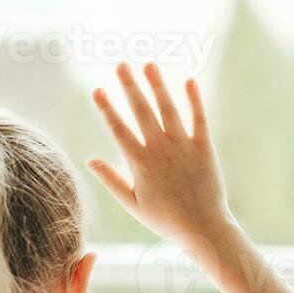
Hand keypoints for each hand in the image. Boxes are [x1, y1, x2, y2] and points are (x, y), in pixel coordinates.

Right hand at [89, 63, 234, 245]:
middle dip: (129, 86)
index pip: (118, 129)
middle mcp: (160, 150)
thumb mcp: (131, 204)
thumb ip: (110, 180)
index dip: (106, 108)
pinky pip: (198, 118)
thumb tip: (89, 159)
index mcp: (139, 164)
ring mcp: (183, 147)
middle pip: (141, 111)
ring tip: (148, 64)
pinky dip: (193, 99)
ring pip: (167, 109)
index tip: (97, 90)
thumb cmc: (163, 219)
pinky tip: (188, 80)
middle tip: (120, 65)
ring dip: (157, 85)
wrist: (202, 227)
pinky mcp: (204, 147)